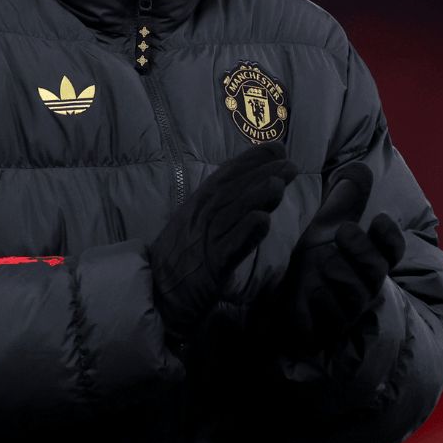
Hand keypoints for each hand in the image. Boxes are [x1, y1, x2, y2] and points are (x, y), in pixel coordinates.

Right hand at [148, 142, 298, 349]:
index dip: (250, 160)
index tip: (276, 147)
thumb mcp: (196, 228)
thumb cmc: (179, 262)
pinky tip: (263, 221)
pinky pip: (229, 248)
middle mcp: (198, 218)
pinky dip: (246, 233)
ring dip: (256, 196)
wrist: (154, 295)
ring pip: (231, 213)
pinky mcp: (209, 267)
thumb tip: (251, 191)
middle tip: (289, 164)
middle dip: (260, 174)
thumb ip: (221, 210)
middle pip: (231, 190)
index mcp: (196, 206)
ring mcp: (203, 241)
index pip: (225, 176)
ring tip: (279, 184)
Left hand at [279, 161, 404, 351]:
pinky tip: (310, 292)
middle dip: (362, 250)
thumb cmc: (311, 257)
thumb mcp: (326, 224)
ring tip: (322, 264)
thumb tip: (360, 167)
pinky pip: (332, 319)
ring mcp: (347, 311)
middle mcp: (364, 286)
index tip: (378, 218)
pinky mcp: (327, 330)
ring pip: (354, 295)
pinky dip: (322, 301)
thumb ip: (345, 198)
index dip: (390, 236)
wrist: (281, 295)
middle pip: (376, 271)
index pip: (392, 249)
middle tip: (343, 232)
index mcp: (368, 259)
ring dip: (339, 274)